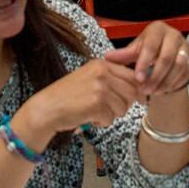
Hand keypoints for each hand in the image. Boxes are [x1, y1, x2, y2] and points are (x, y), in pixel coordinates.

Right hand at [27, 56, 142, 135]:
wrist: (47, 108)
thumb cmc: (67, 96)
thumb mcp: (89, 78)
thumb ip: (111, 79)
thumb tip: (139, 90)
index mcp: (101, 64)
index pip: (133, 75)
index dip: (139, 90)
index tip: (141, 99)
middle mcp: (102, 73)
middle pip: (132, 93)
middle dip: (124, 105)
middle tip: (108, 109)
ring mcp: (99, 88)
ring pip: (123, 108)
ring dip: (111, 115)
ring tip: (94, 112)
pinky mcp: (96, 104)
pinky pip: (110, 119)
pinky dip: (101, 122)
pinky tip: (88, 117)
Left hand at [105, 22, 188, 96]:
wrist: (165, 53)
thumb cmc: (147, 50)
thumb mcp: (135, 51)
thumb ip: (123, 55)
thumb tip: (107, 58)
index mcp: (157, 29)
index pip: (151, 46)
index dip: (144, 63)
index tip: (137, 79)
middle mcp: (174, 34)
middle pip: (167, 58)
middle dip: (155, 76)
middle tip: (144, 90)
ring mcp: (186, 46)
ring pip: (178, 67)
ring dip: (165, 82)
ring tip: (153, 92)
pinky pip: (186, 73)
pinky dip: (174, 84)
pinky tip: (163, 90)